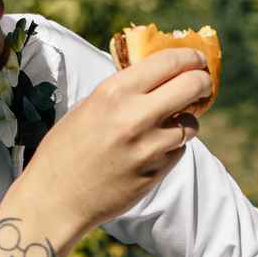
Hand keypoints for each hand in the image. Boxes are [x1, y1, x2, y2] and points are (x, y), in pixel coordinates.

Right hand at [9, 48, 210, 242]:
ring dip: (186, 121)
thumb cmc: (64, 150)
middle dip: (202, 82)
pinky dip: (172, 148)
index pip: (169, 61)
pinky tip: (152, 151)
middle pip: (193, 86)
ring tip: (171, 124)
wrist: (55, 199)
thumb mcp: (88, 107)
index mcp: (114, 92)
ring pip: (191, 125)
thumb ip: (123, 92)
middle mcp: (135, 117)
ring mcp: (148, 148)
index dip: (190, 57)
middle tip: (201, 85)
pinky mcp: (155, 174)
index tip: (197, 59)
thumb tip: (158, 76)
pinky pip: (178, 152)